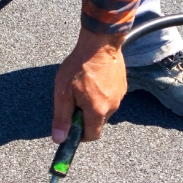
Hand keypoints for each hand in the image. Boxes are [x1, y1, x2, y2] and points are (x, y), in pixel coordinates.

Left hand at [52, 28, 126, 142]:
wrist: (100, 42)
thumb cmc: (79, 66)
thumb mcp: (63, 93)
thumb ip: (62, 117)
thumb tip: (59, 139)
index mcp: (97, 111)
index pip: (92, 136)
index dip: (80, 135)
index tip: (71, 125)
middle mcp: (112, 107)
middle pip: (97, 123)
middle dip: (84, 117)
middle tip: (74, 100)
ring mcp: (119, 97)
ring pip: (103, 111)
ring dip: (92, 106)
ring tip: (83, 88)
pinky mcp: (122, 87)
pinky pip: (109, 99)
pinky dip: (100, 96)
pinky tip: (93, 81)